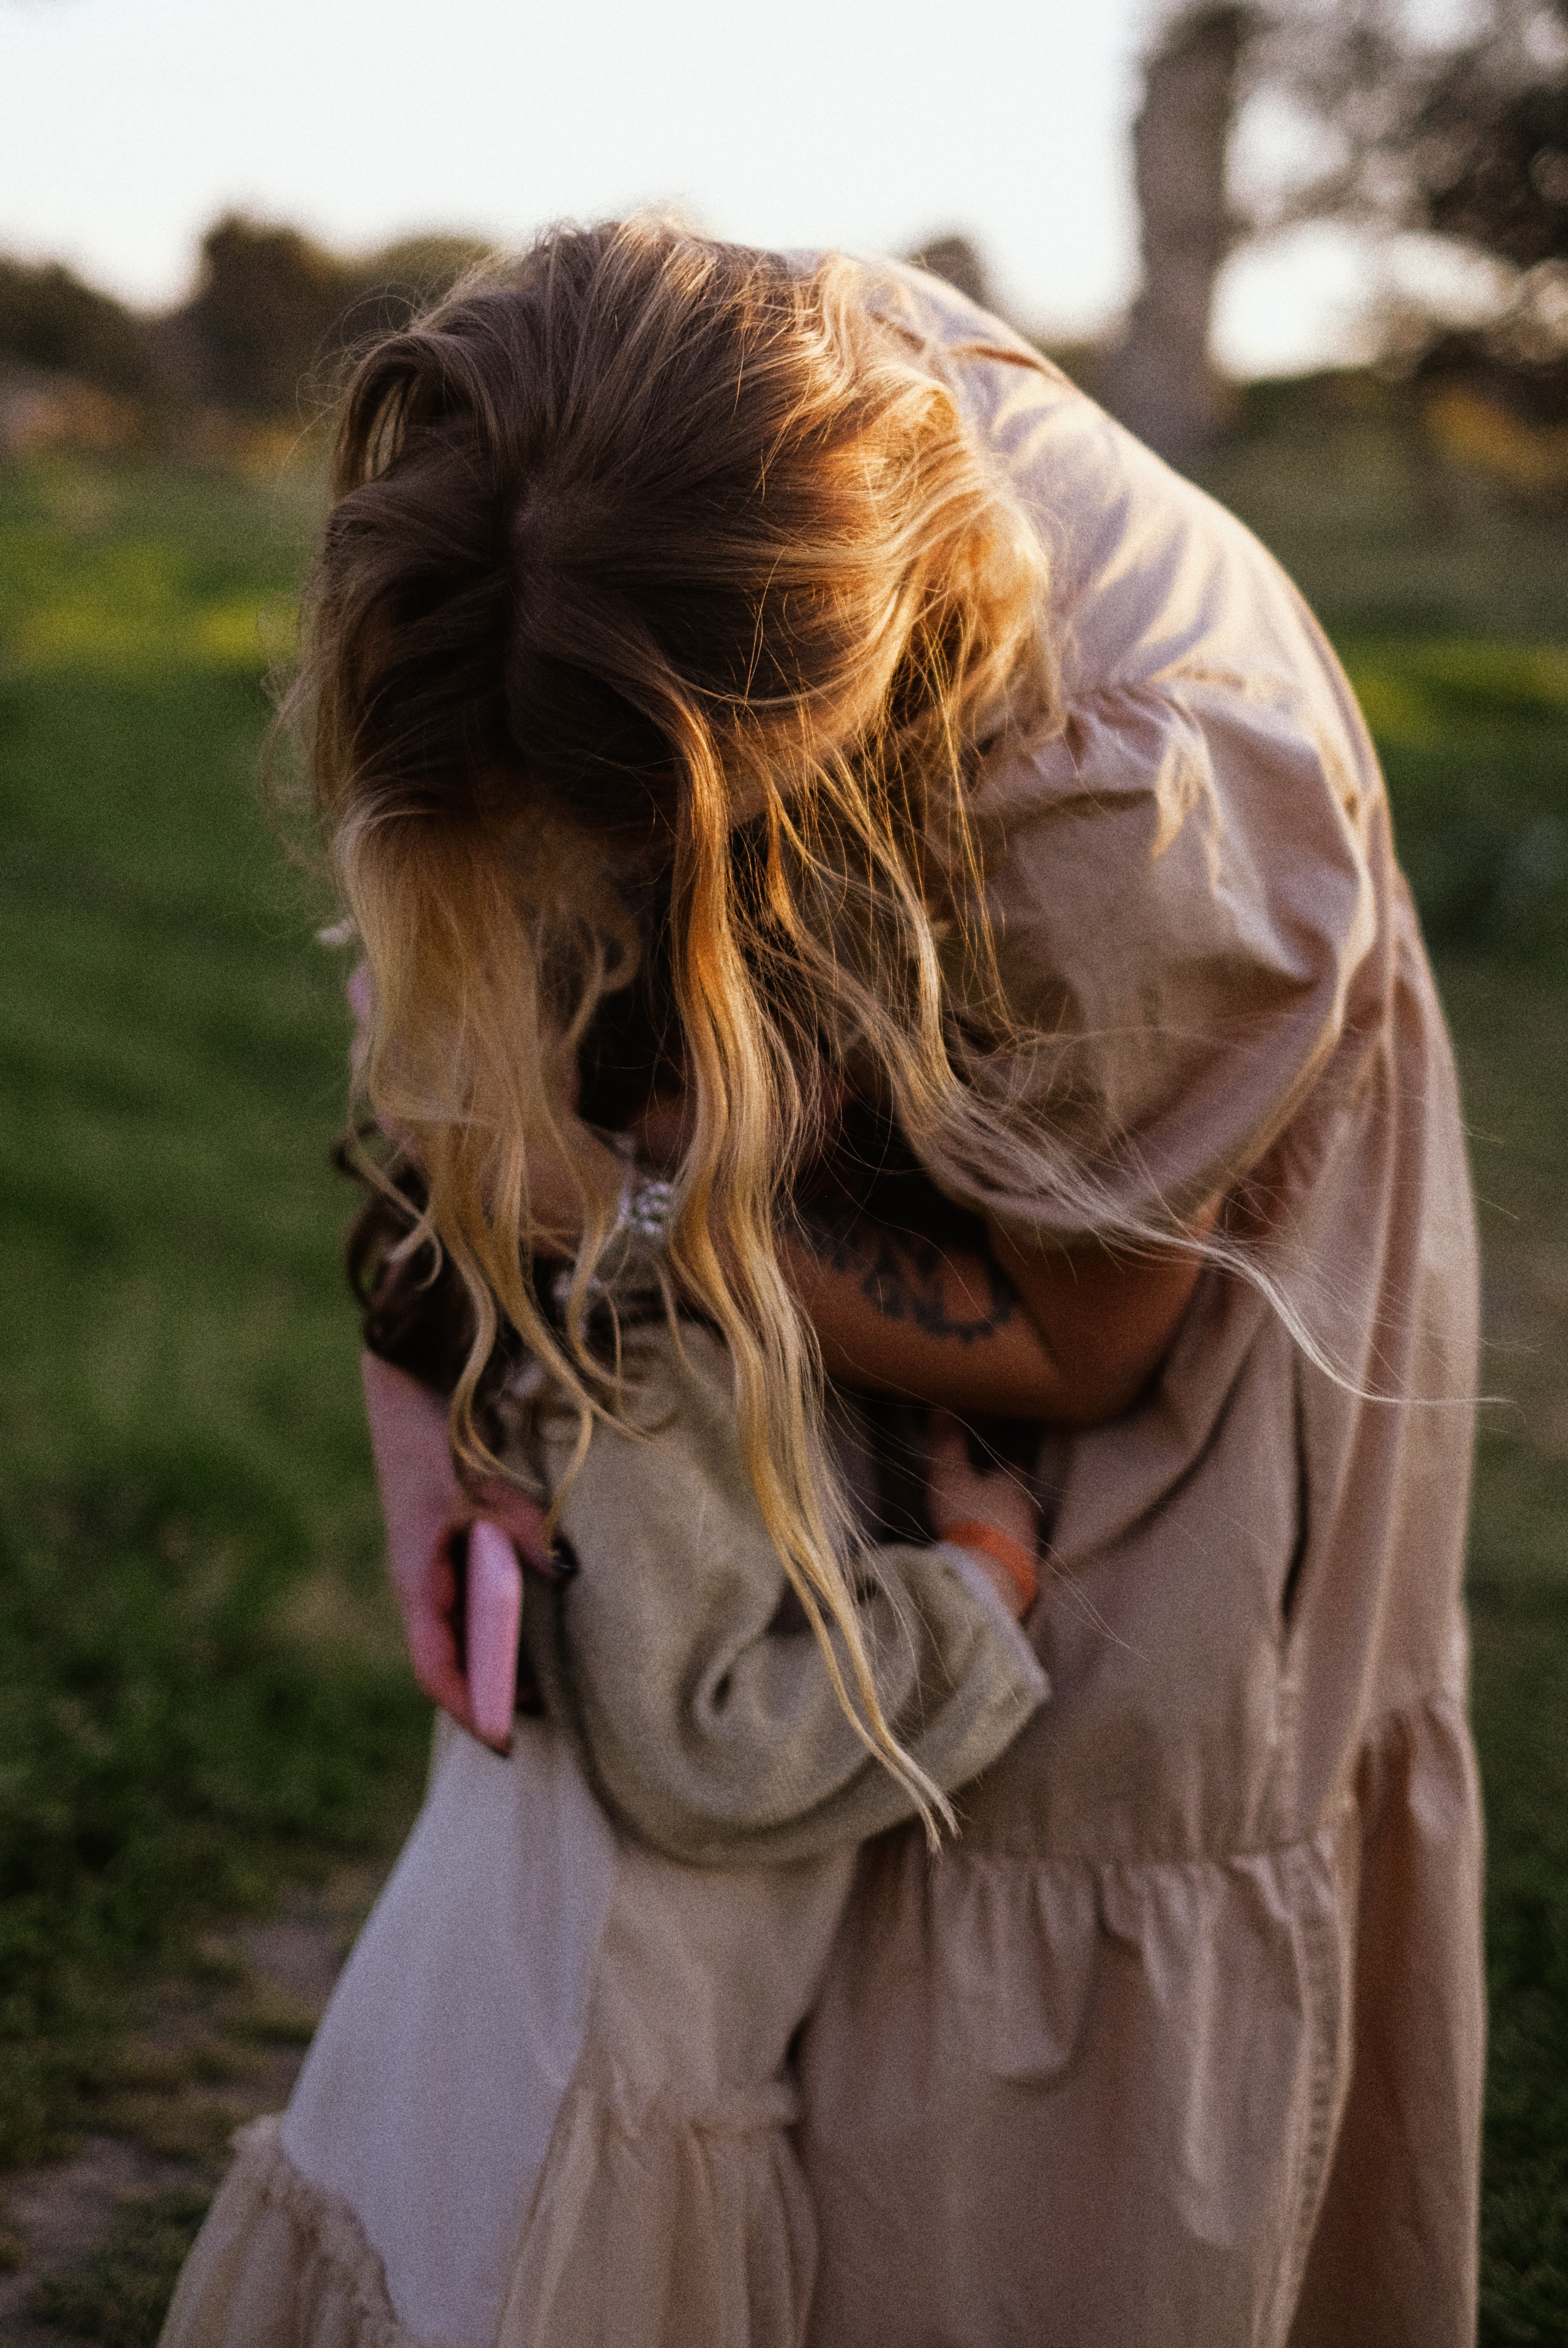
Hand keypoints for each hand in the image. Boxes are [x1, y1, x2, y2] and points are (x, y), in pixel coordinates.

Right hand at [361, 1351, 557, 1747]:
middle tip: (550, 1716)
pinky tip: (537, 1620)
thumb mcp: (478, 1487)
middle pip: (453, 1661)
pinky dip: (500, 1621)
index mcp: (416, 1582)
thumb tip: (568, 1573)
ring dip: (500, 1659)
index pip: (438, 1671)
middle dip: (495, 1693)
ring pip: (464, 1632)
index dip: (471, 1709)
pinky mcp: (446, 1542)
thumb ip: (522, 1529)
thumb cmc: (436, 1437)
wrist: (407, 1381)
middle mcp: (420, 1583)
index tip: (507, 1743)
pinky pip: (472, 1599)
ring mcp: (431, 1564)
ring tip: (552, 1681)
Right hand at [924, 1408, 1039, 1620]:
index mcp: (1013, 1483)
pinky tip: (993, 1553)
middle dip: (1009, 1492)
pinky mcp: (1026, 1568)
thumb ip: (947, 1446)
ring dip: (1008, 1522)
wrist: (991, 1575)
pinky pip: (1016, 1551)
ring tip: (991, 1522)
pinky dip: (1006, 1548)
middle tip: (994, 1489)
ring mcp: (1030, 1540)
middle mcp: (1028, 1509)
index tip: (1009, 1451)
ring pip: (1021, 1523)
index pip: (1018, 1464)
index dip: (1012, 1457)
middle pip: (1021, 1495)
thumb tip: (942, 1408)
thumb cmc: (971, 1517)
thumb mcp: (951, 1478)